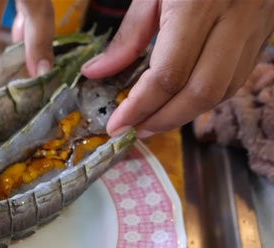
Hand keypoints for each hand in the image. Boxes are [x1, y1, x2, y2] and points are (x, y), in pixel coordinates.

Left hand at [81, 0, 273, 136]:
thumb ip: (127, 36)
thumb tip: (95, 74)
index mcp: (198, 4)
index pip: (168, 74)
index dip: (140, 107)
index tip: (117, 125)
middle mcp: (233, 18)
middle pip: (200, 92)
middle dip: (164, 120)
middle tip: (135, 131)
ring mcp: (255, 26)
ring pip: (223, 91)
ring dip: (186, 114)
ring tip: (154, 121)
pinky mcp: (264, 32)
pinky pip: (237, 78)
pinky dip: (206, 98)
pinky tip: (181, 102)